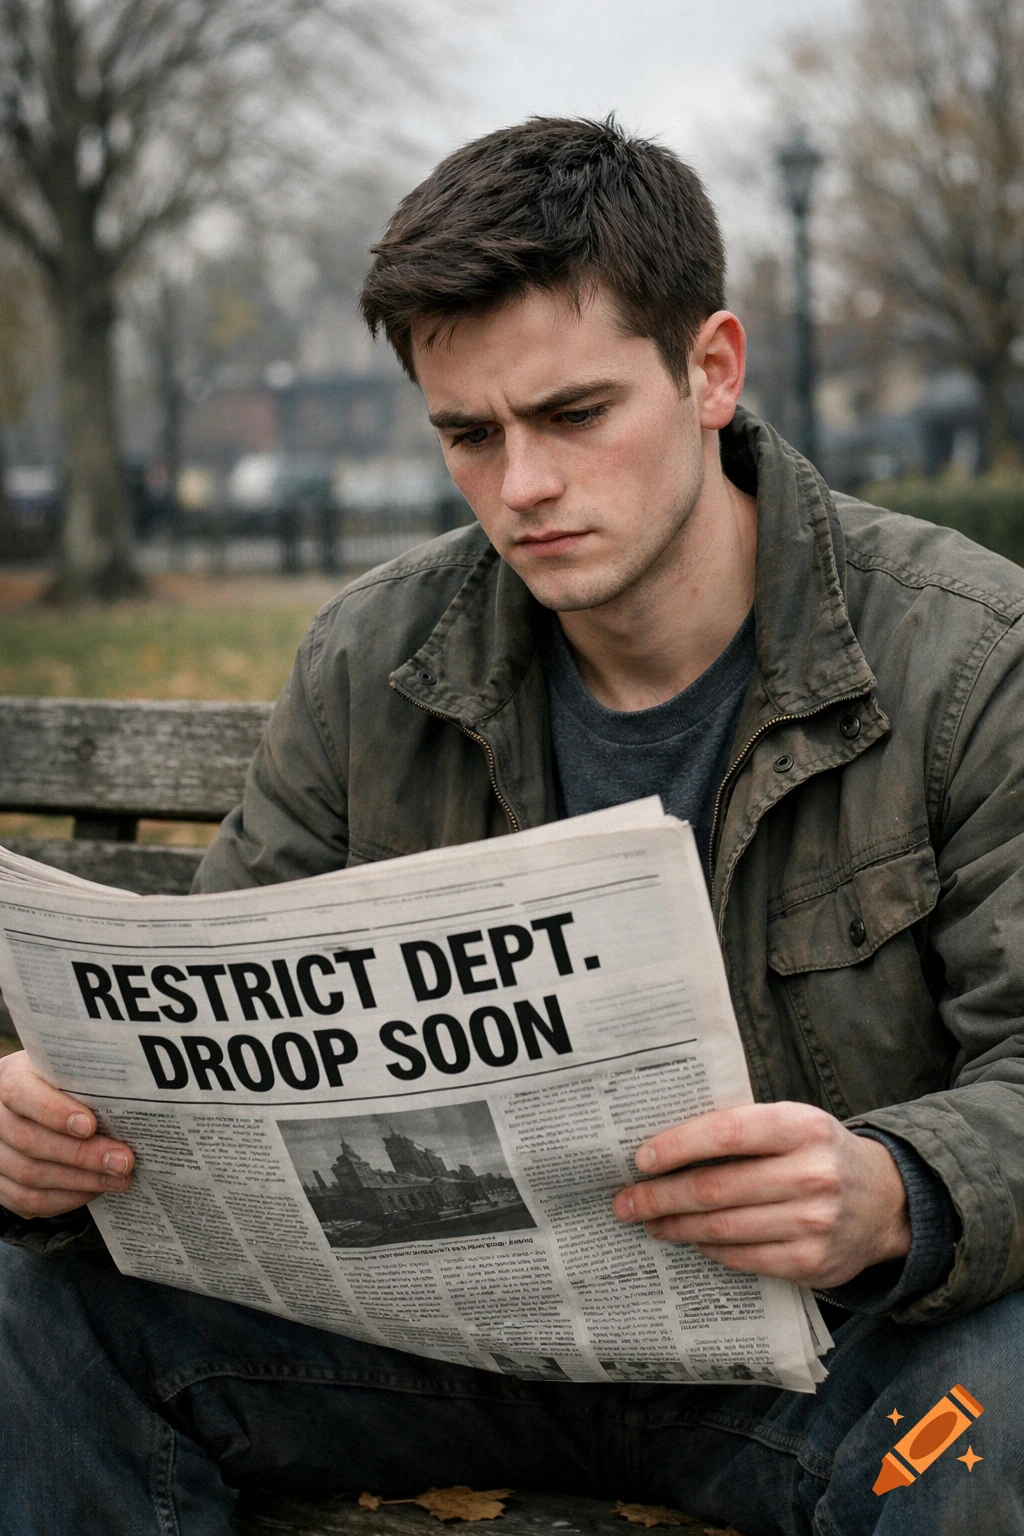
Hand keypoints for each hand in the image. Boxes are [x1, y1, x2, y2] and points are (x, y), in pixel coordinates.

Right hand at [0, 1050, 134, 1219]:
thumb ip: (85, 1076)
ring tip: (118, 1179)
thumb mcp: (67, 1068)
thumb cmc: (60, 1082)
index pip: (20, 1094)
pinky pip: (26, 1200)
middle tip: (123, 1161)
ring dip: (80, 1182)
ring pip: (29, 1176)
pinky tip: (95, 1190)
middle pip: (30, 1141)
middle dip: (81, 1155)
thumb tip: (132, 1092)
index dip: (54, 1111)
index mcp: (8, 1079)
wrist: (34, 1105)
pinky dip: (65, 1199)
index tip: (90, 1125)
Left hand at [612, 1101, 909, 1288]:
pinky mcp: (813, 1263)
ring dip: (677, 1226)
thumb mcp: (793, 1125)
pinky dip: (710, 1249)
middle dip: (661, 1196)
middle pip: (716, 1188)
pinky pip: (744, 1257)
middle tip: (626, 1201)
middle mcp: (812, 1173)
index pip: (728, 1132)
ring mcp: (815, 1222)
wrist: (886, 1201)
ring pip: (723, 1227)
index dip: (679, 1145)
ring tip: (650, 1222)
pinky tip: (691, 1241)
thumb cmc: (818, 1154)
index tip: (641, 1158)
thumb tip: (665, 1147)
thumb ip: (743, 1129)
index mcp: (803, 1127)